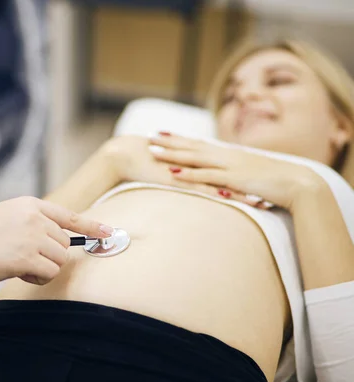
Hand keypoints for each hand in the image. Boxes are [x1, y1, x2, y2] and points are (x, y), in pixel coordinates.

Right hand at [0, 197, 112, 285]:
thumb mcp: (5, 216)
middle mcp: (35, 218)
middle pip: (65, 244)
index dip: (92, 225)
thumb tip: (58, 238)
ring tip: (18, 264)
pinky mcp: (28, 257)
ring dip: (44, 268)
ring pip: (60, 260)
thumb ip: (31, 221)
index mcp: (29, 205)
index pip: (68, 215)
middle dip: (50, 256)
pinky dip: (38, 278)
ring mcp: (33, 236)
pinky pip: (50, 273)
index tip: (109, 232)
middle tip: (23, 258)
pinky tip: (18, 272)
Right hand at [99, 135, 259, 200]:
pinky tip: (231, 199)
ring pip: (220, 184)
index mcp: (194, 163)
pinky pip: (201, 188)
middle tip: (272, 194)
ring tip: (260, 202)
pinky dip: (217, 194)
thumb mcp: (165, 170)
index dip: (245, 179)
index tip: (263, 187)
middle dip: (251, 187)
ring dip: (241, 193)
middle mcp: (195, 166)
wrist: (123, 155)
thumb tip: (185, 181)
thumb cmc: (141, 163)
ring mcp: (187, 171)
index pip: (225, 172)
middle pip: (229, 177)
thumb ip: (178, 175)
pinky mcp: (177, 178)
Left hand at [149, 132, 321, 209]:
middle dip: (169, 142)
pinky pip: (206, 177)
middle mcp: (226, 156)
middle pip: (192, 147)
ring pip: (194, 159)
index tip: (161, 134)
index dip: (179, 139)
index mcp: (229, 154)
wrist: (298, 183)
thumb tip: (223, 176)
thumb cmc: (276, 180)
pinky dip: (188, 174)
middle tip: (148, 137)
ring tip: (152, 152)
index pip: (199, 143)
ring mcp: (228, 167)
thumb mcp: (250, 173)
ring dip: (172, 155)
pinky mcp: (233, 180)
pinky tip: (172, 173)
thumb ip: (235, 172)